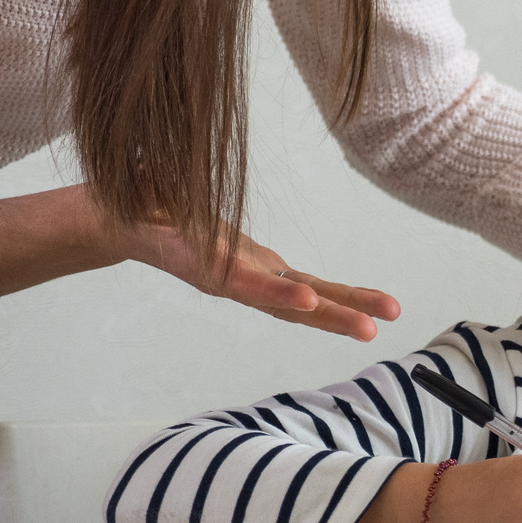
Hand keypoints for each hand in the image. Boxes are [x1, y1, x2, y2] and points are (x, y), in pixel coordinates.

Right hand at [119, 208, 398, 341]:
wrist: (130, 223)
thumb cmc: (134, 207)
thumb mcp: (141, 200)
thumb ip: (152, 201)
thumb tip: (150, 193)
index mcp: (206, 267)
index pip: (246, 284)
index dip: (275, 290)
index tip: (306, 299)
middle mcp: (235, 280)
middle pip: (290, 302)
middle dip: (332, 315)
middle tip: (372, 329)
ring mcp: (252, 277)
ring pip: (307, 298)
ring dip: (349, 307)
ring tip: (391, 314)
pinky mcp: (262, 269)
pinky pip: (307, 284)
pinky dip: (337, 293)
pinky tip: (371, 303)